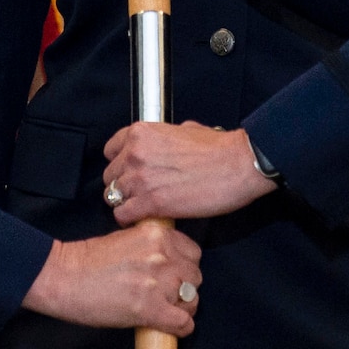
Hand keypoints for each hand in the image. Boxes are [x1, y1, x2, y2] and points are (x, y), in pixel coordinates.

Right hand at [21, 222, 201, 334]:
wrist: (62, 277)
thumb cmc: (86, 260)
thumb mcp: (126, 239)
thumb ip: (152, 247)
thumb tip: (171, 264)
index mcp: (157, 235)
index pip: (194, 252)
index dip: (185, 266)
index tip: (175, 275)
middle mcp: (162, 256)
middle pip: (195, 277)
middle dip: (185, 287)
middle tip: (168, 296)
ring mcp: (158, 283)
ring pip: (192, 300)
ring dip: (182, 308)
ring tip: (166, 312)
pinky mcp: (149, 309)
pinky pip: (182, 323)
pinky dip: (180, 328)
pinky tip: (168, 327)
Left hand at [101, 121, 274, 224]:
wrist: (238, 164)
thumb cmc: (219, 148)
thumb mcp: (186, 129)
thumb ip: (165, 137)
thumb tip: (164, 145)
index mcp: (141, 133)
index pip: (110, 151)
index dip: (121, 164)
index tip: (130, 172)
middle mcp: (134, 154)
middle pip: (110, 176)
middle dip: (123, 185)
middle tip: (140, 192)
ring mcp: (140, 179)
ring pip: (113, 197)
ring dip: (127, 203)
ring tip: (143, 207)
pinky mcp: (150, 203)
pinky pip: (123, 215)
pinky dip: (131, 219)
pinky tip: (145, 218)